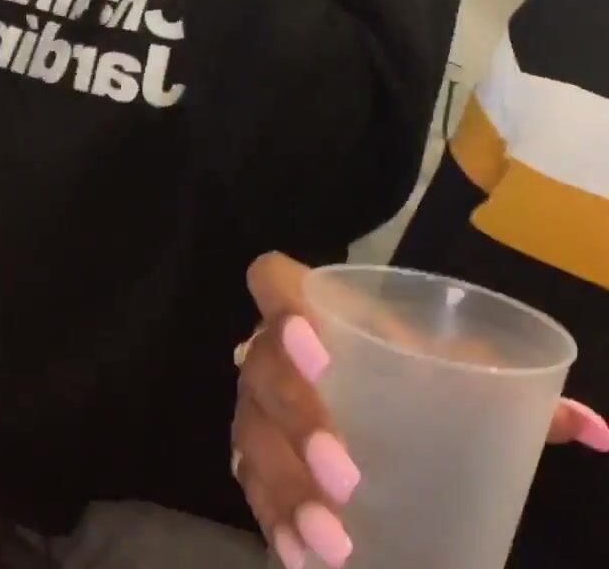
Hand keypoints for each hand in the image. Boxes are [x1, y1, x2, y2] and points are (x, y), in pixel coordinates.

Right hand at [233, 254, 608, 568]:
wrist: (359, 392)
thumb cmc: (415, 369)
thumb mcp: (462, 369)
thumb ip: (526, 393)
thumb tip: (599, 430)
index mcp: (323, 308)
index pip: (275, 281)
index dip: (285, 308)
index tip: (323, 351)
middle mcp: (271, 352)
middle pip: (261, 370)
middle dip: (298, 421)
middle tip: (348, 474)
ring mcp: (256, 408)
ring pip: (250, 438)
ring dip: (287, 490)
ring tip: (334, 540)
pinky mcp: (252, 459)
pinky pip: (248, 489)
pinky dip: (274, 524)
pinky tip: (302, 558)